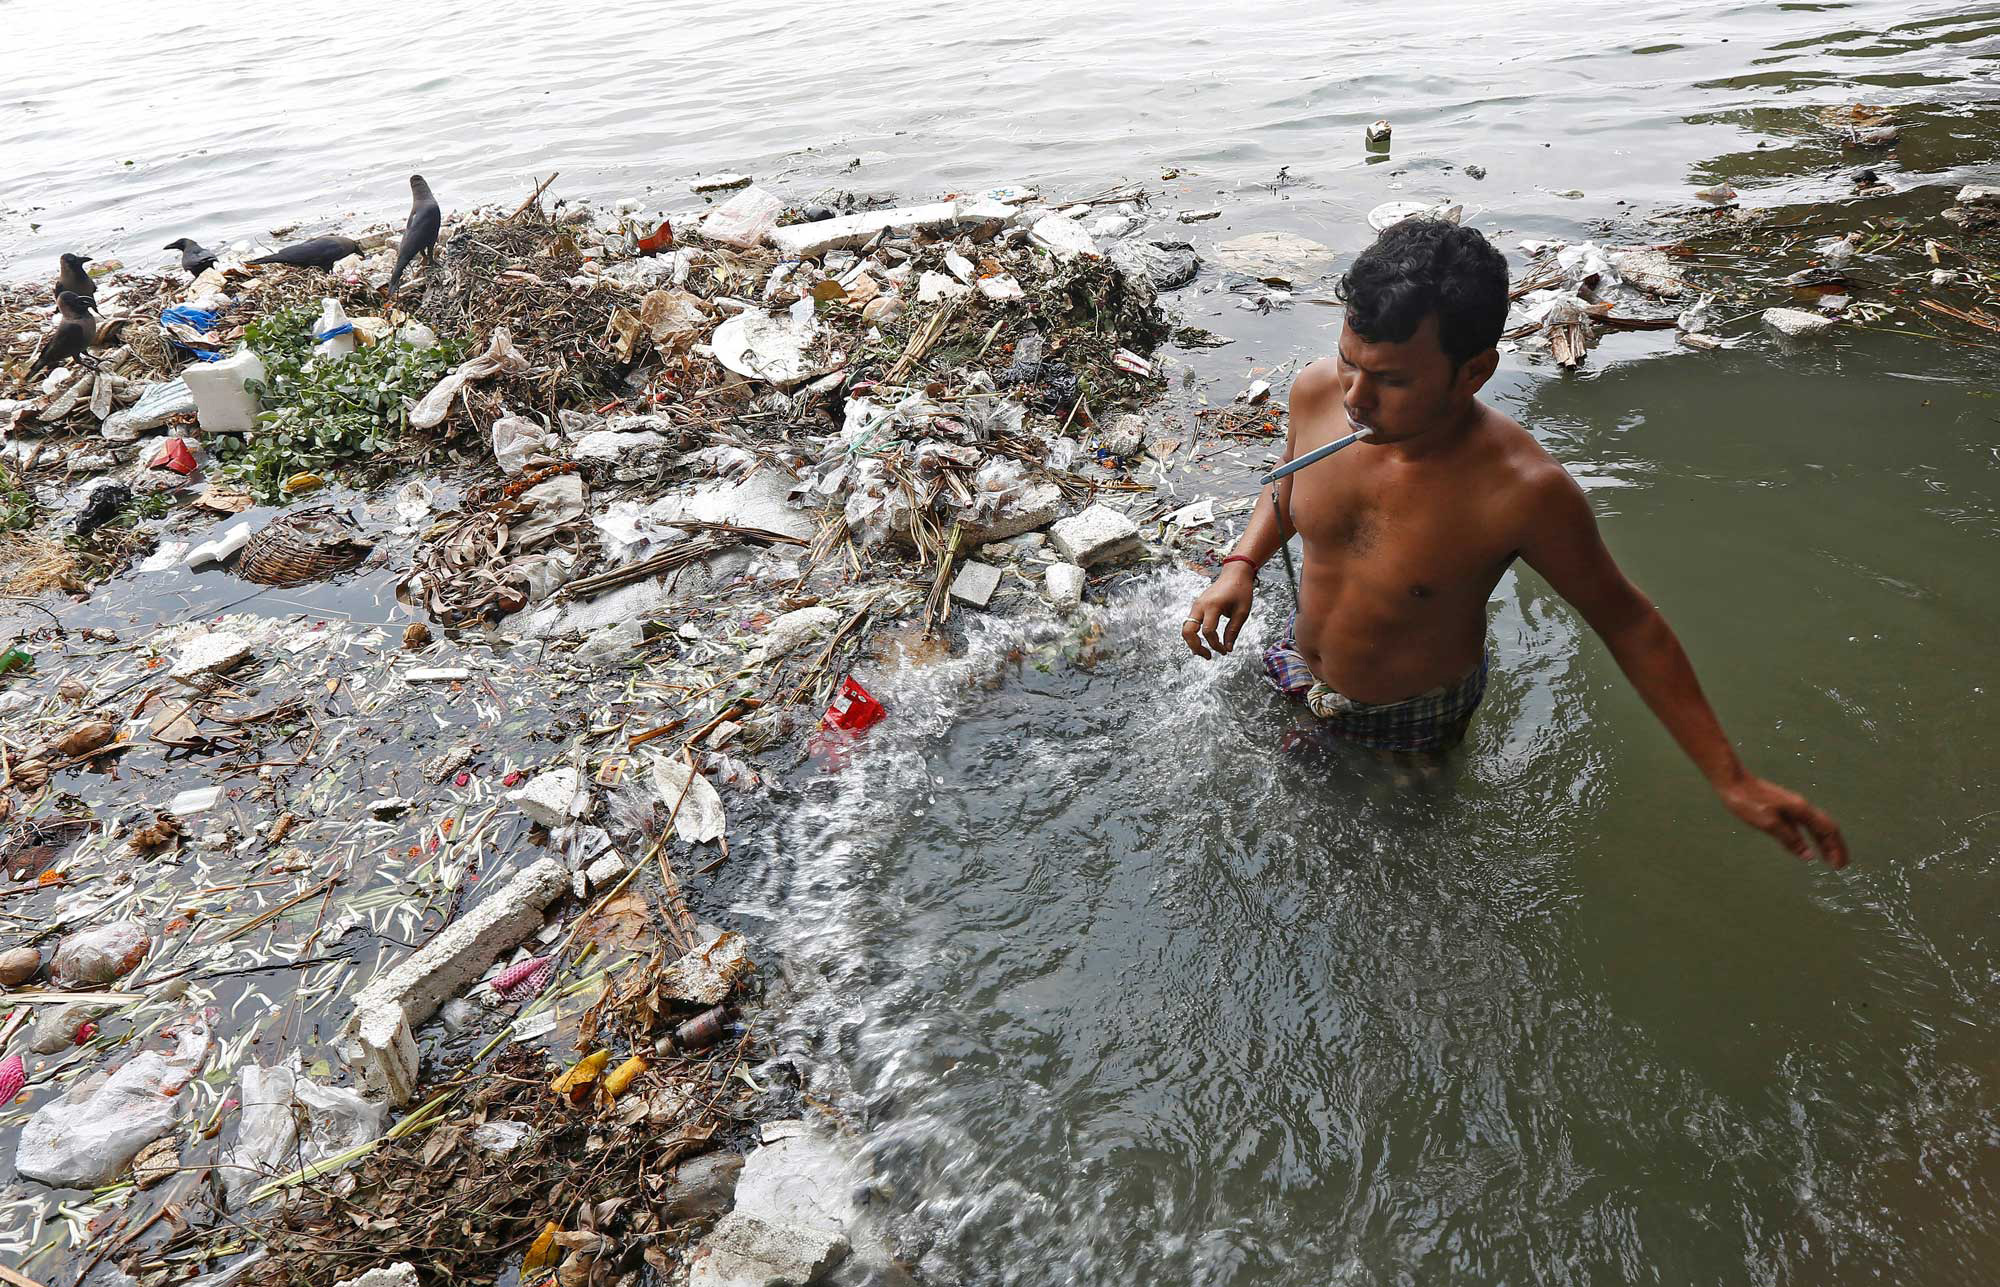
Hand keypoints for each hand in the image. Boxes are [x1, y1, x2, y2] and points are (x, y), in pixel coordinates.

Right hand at [1182, 564, 1255, 658]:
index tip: (1225, 651)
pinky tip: (1203, 642)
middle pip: (1188, 631)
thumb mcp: (1242, 612)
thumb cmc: (1241, 590)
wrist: (1235, 574)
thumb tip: (1227, 648)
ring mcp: (1196, 605)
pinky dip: (1195, 634)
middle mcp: (1200, 606)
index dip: (1215, 645)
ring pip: (1186, 628)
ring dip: (1193, 642)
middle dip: (1196, 647)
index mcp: (1212, 606)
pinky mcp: (1197, 606)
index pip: (1208, 631)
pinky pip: (1191, 623)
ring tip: (1205, 652)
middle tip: (1208, 656)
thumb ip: (1233, 631)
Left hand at [1716, 775, 1847, 867]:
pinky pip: (1803, 826)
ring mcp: (1792, 807)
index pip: (1828, 830)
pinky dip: (1810, 838)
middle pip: (1826, 828)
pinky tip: (1805, 846)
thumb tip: (1809, 856)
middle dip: (1835, 847)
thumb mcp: (1769, 823)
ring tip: (1828, 859)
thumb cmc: (1748, 801)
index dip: (1836, 848)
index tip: (1839, 866)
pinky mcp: (1783, 808)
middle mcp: (1801, 807)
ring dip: (1824, 843)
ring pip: (1815, 826)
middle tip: (1840, 866)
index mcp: (1801, 810)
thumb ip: (1790, 839)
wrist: (1732, 782)